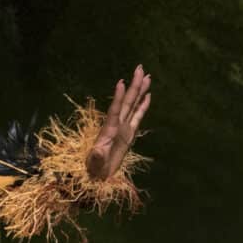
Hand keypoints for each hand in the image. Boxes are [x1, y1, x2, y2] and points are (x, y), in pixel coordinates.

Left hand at [84, 66, 152, 181]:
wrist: (99, 174)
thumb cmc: (94, 169)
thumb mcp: (94, 164)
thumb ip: (96, 157)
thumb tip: (96, 151)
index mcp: (109, 129)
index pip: (115, 110)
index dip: (118, 97)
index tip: (121, 82)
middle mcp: (117, 124)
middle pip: (127, 101)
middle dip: (133, 85)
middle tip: (139, 68)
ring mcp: (124, 127)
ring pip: (133, 105)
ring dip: (139, 91)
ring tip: (146, 76)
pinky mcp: (129, 133)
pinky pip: (138, 116)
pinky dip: (143, 106)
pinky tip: (148, 96)